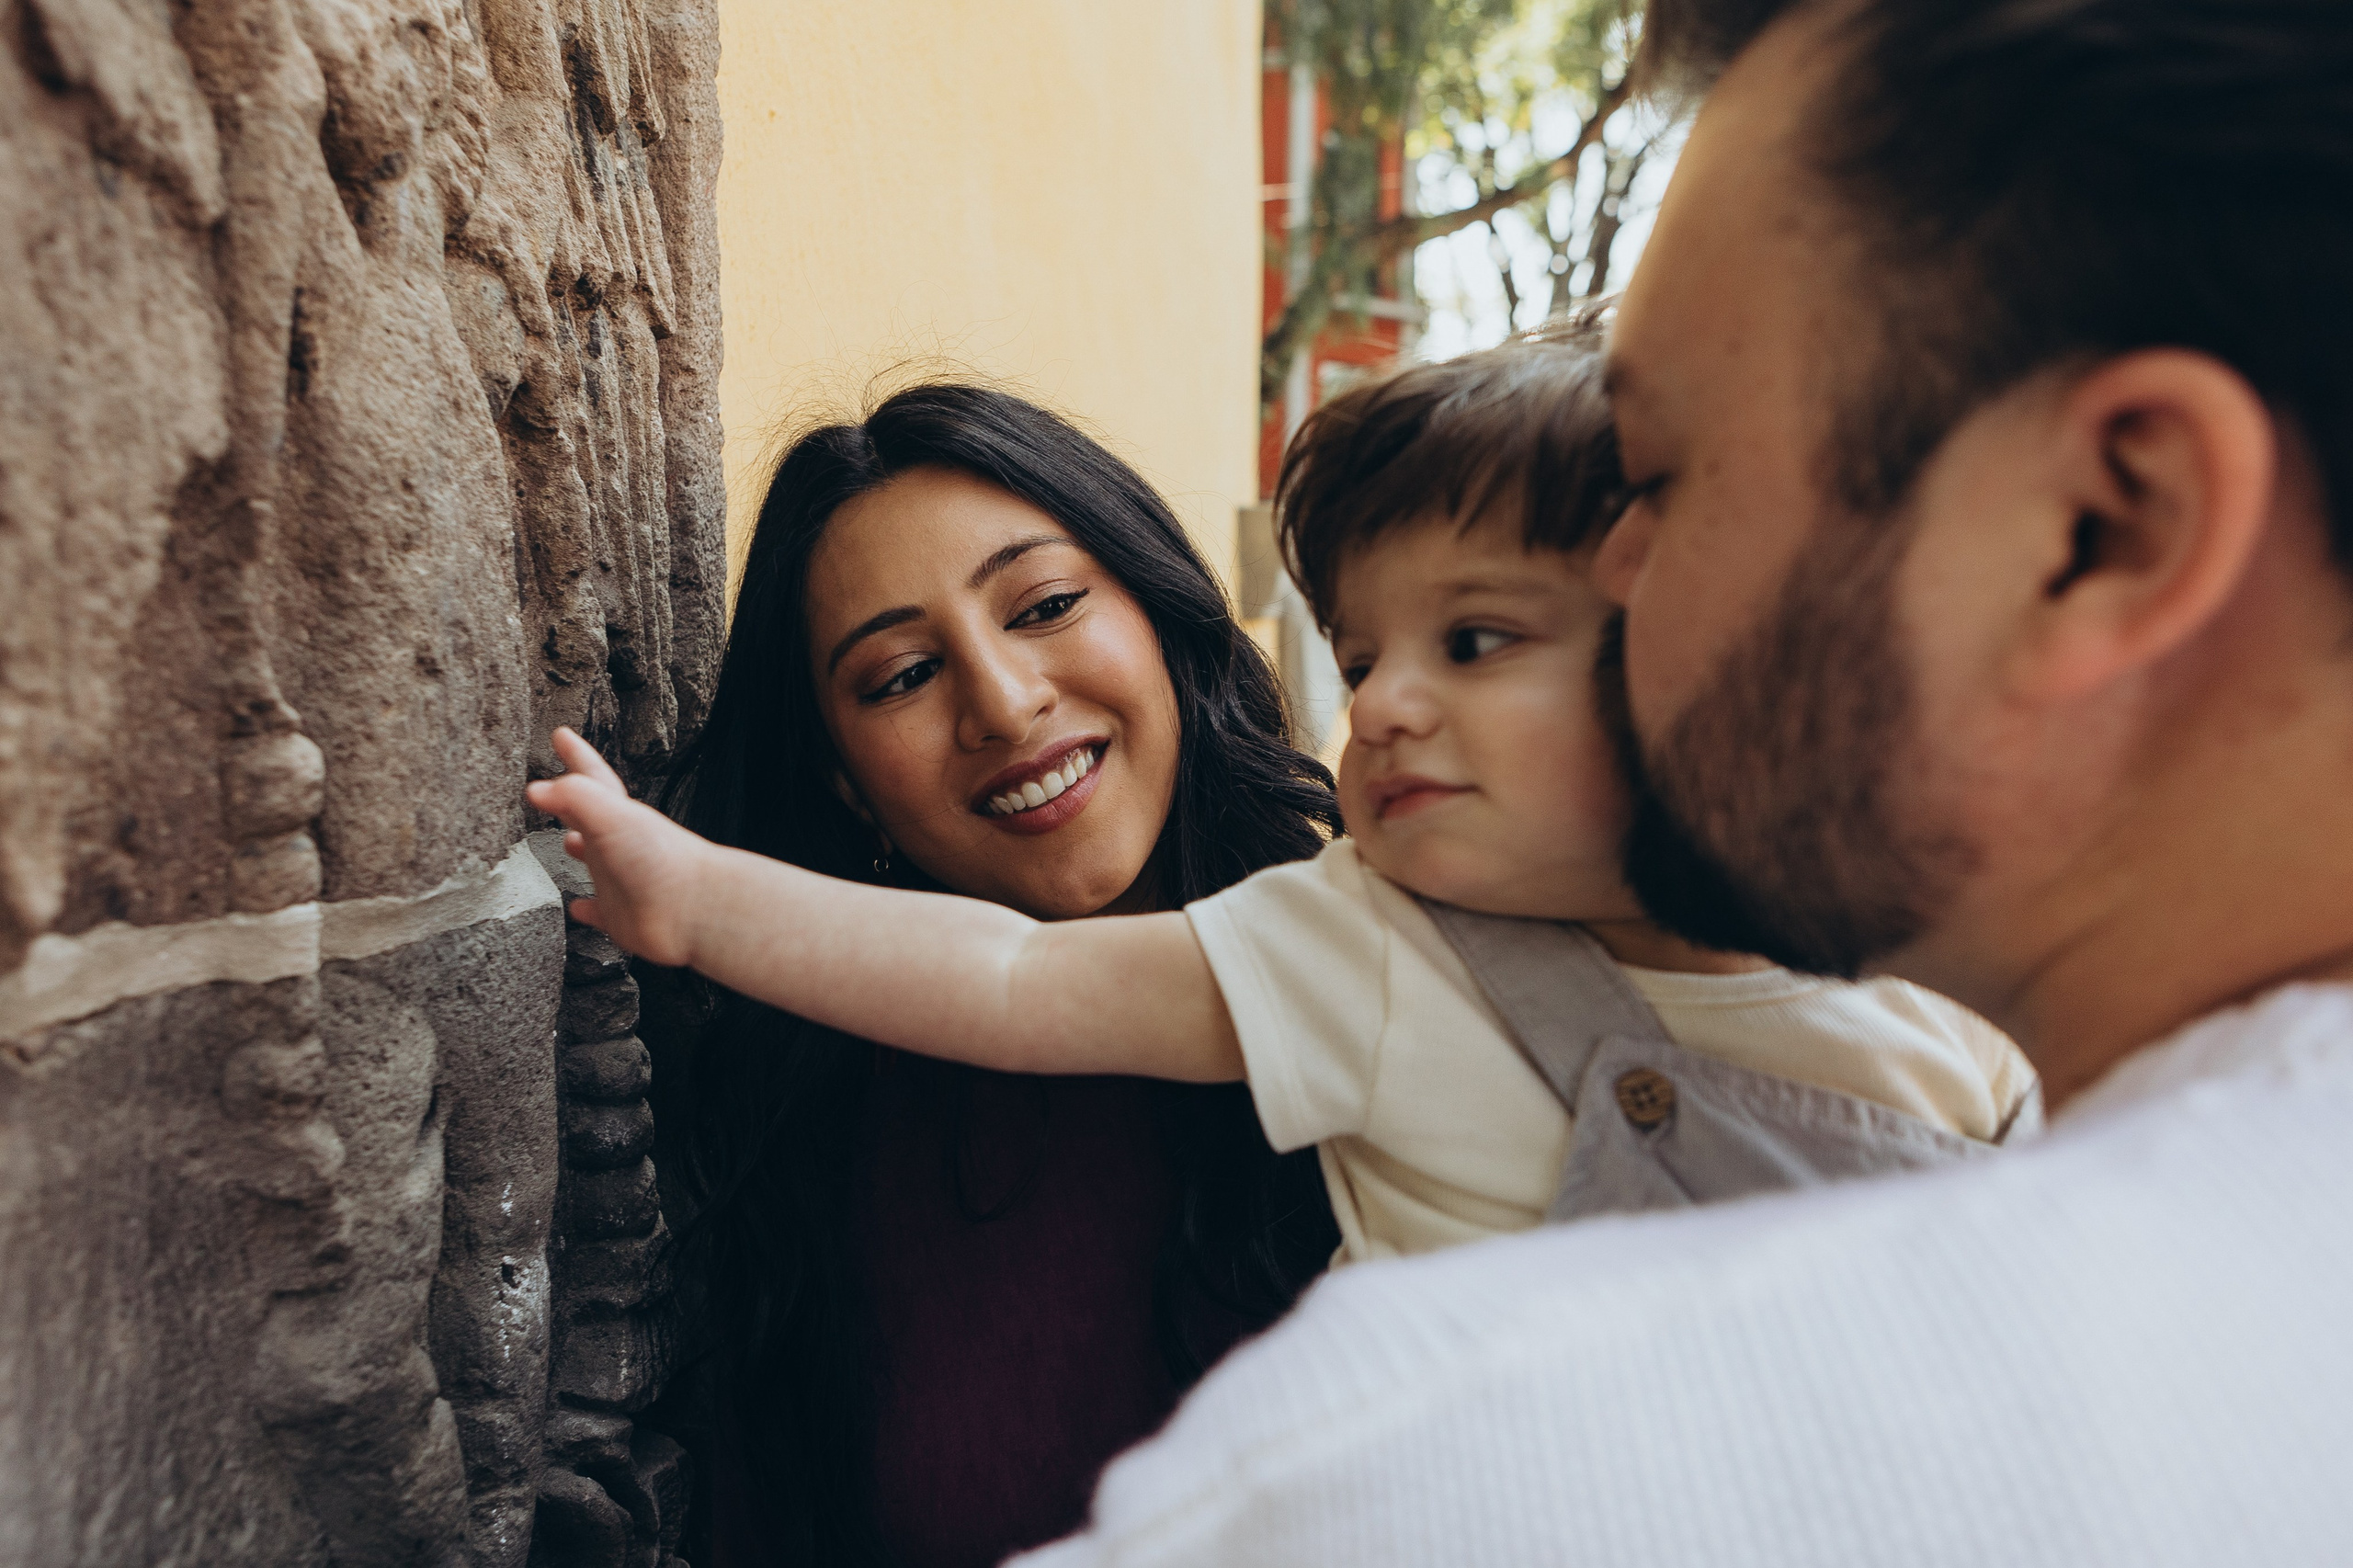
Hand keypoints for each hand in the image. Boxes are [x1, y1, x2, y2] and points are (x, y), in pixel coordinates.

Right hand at [524, 728, 712, 966]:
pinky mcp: (622, 916)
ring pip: (597, 860)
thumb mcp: (612, 815)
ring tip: (567, 841)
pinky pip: (600, 911)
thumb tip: (537, 788)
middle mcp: (620, 845)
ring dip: (581, 849)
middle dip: (572, 801)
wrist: (696, 909)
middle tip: (555, 790)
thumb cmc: (662, 859)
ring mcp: (621, 880)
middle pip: (592, 816)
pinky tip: (578, 908)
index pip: (592, 777)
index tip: (562, 736)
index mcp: (619, 816)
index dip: (576, 755)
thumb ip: (574, 797)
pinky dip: (586, 908)